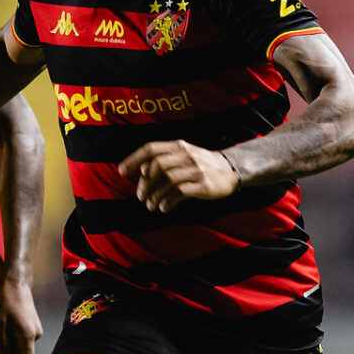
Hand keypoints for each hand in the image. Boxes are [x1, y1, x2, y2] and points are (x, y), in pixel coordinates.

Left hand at [0, 269, 42, 353]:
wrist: (17, 285)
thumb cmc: (7, 302)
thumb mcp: (0, 324)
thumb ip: (3, 344)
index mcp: (28, 335)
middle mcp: (36, 334)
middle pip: (23, 353)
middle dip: (10, 351)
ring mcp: (37, 330)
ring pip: (23, 346)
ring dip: (12, 343)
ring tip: (4, 326)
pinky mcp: (36, 326)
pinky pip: (25, 338)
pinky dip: (16, 337)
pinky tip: (9, 324)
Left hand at [118, 141, 238, 212]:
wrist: (232, 169)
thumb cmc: (202, 164)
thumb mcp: (184, 155)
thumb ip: (164, 160)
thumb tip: (142, 171)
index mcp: (179, 146)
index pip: (151, 149)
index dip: (134, 159)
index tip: (121, 171)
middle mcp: (187, 155)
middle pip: (157, 166)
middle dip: (145, 183)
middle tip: (140, 196)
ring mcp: (196, 170)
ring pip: (167, 181)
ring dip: (154, 195)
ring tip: (150, 206)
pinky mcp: (203, 185)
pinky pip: (180, 193)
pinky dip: (168, 201)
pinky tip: (163, 208)